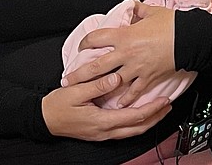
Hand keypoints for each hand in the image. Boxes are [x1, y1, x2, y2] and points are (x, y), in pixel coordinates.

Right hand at [42, 72, 170, 139]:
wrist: (43, 120)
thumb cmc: (57, 106)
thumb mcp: (76, 91)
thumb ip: (97, 85)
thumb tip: (116, 78)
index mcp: (101, 121)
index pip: (134, 117)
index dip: (152, 109)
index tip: (164, 100)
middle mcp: (104, 131)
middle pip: (137, 128)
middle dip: (155, 117)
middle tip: (168, 105)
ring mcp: (102, 134)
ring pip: (132, 131)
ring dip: (148, 121)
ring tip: (159, 109)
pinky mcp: (100, 132)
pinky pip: (124, 130)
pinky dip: (136, 123)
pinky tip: (140, 114)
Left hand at [61, 2, 176, 107]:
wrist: (190, 39)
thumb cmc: (172, 24)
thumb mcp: (153, 12)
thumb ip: (139, 10)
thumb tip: (132, 6)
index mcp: (125, 36)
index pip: (96, 38)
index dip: (86, 42)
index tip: (83, 46)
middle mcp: (126, 54)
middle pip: (96, 66)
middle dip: (79, 75)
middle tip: (68, 81)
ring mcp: (136, 68)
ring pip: (111, 82)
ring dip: (99, 90)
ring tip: (89, 96)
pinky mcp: (147, 78)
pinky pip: (134, 92)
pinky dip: (126, 99)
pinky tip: (119, 104)